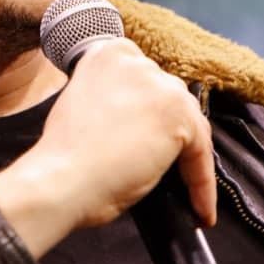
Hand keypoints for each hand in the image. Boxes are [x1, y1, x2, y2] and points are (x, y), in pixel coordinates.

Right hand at [0, 39, 215, 257]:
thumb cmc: (64, 157)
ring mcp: (159, 85)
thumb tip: (139, 121)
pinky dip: (202, 183)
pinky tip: (199, 209)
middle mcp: (136, 61)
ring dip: (190, 159)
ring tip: (186, 192)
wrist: (61, 179)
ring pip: (191, 123)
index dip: (149, 112)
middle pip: (170, 98)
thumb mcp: (82, 105)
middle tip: (168, 168)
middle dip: (171, 132)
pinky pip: (202, 152)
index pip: (144, 82)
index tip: (151, 137)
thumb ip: (112, 101)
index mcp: (107, 54)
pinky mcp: (178, 114)